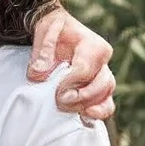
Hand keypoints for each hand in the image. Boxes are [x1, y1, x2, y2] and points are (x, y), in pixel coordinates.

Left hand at [27, 7, 113, 124]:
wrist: (57, 31)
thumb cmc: (54, 30)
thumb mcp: (45, 31)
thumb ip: (42, 52)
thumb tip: (38, 74)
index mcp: (93, 45)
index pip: (85, 69)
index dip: (71, 84)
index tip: (57, 92)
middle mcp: (103, 60)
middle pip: (101, 84)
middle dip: (81, 97)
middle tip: (61, 102)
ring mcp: (103, 74)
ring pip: (106, 94)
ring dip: (89, 105)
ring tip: (70, 110)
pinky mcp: (100, 86)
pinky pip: (107, 102)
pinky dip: (99, 112)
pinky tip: (84, 116)